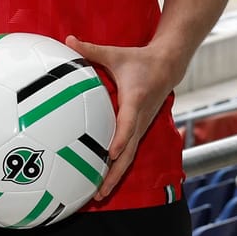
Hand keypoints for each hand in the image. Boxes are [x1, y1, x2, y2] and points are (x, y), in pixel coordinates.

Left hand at [64, 35, 181, 201]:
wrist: (168, 67)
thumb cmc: (140, 60)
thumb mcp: (115, 54)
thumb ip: (90, 50)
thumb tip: (67, 39)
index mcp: (135, 101)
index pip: (128, 124)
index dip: (120, 139)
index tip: (109, 154)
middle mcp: (140, 119)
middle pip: (128, 152)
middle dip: (114, 174)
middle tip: (99, 192)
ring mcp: (141, 127)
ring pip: (129, 157)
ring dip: (115, 177)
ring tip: (98, 196)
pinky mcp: (139, 130)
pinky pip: (128, 152)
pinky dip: (117, 167)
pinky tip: (103, 180)